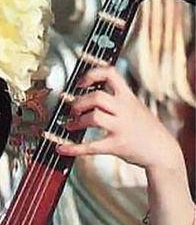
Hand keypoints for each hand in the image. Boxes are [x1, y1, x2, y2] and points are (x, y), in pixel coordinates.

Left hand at [56, 66, 182, 171]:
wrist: (162, 150)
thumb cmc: (145, 128)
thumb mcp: (136, 106)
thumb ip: (118, 98)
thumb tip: (92, 92)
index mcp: (128, 97)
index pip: (110, 74)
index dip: (92, 74)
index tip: (80, 82)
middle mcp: (125, 109)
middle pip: (97, 97)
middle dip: (79, 102)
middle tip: (73, 109)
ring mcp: (121, 127)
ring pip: (94, 117)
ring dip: (76, 122)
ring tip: (70, 126)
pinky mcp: (117, 145)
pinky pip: (91, 146)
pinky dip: (73, 148)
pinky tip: (62, 148)